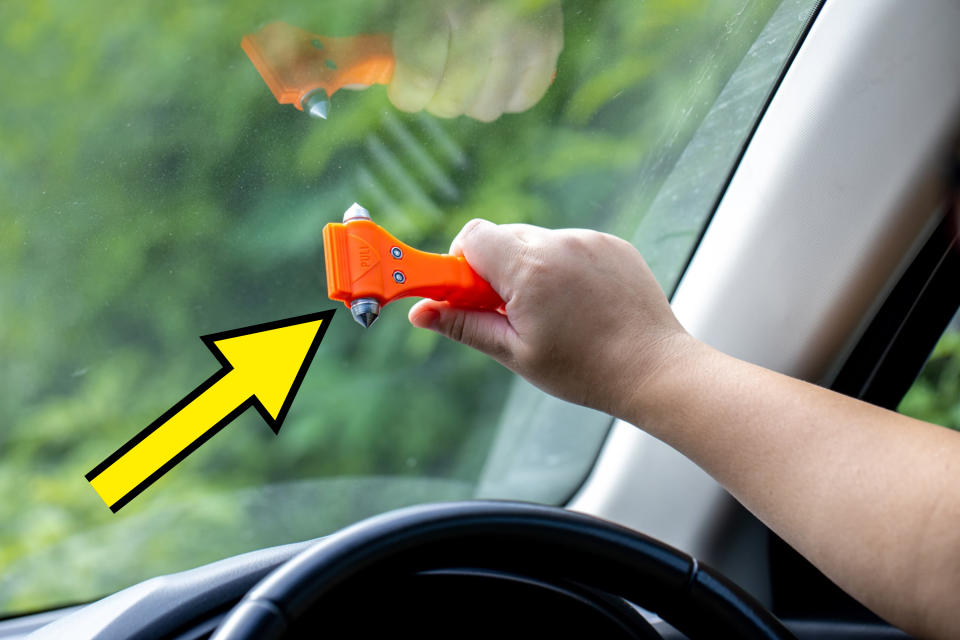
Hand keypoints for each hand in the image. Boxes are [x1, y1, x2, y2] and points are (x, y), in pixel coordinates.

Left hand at [388, 1, 562, 121]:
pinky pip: (522, 101)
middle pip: (452, 103)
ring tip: (467, 69)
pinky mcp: (549, 45)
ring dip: (470, 98)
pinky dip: (506, 94)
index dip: (407, 94)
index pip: (420, 80)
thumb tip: (348, 84)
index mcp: (437, 7)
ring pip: (487, 109)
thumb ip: (375, 33)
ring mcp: (522, 38)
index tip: (405, 85)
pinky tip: (495, 70)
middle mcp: (483, 25)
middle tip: (437, 73)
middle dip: (436, 97)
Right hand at [408, 219, 694, 416]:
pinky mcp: (612, 245)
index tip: (467, 294)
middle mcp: (559, 243)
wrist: (654, 369)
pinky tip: (581, 305)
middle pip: (503, 236)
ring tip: (554, 313)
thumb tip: (419, 312)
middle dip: (495, 269)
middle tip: (509, 312)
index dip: (461, 262)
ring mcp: (589, 241)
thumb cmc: (583, 369)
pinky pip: (570, 245)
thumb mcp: (515, 352)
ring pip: (537, 241)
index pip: (473, 236)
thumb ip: (464, 325)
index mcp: (529, 269)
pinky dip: (564, 268)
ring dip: (530, 268)